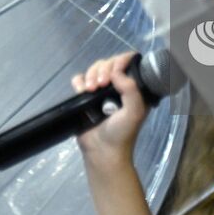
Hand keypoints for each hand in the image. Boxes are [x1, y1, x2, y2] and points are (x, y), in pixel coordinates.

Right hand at [73, 52, 146, 169]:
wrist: (102, 152)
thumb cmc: (122, 133)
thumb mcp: (135, 111)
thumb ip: (131, 89)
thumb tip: (116, 72)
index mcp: (133, 88)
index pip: (128, 63)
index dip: (120, 62)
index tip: (114, 73)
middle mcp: (117, 87)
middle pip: (109, 63)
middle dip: (103, 70)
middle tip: (101, 85)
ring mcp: (100, 92)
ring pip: (94, 69)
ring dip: (90, 75)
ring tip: (89, 90)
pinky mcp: (85, 97)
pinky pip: (80, 80)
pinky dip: (79, 81)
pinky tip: (81, 90)